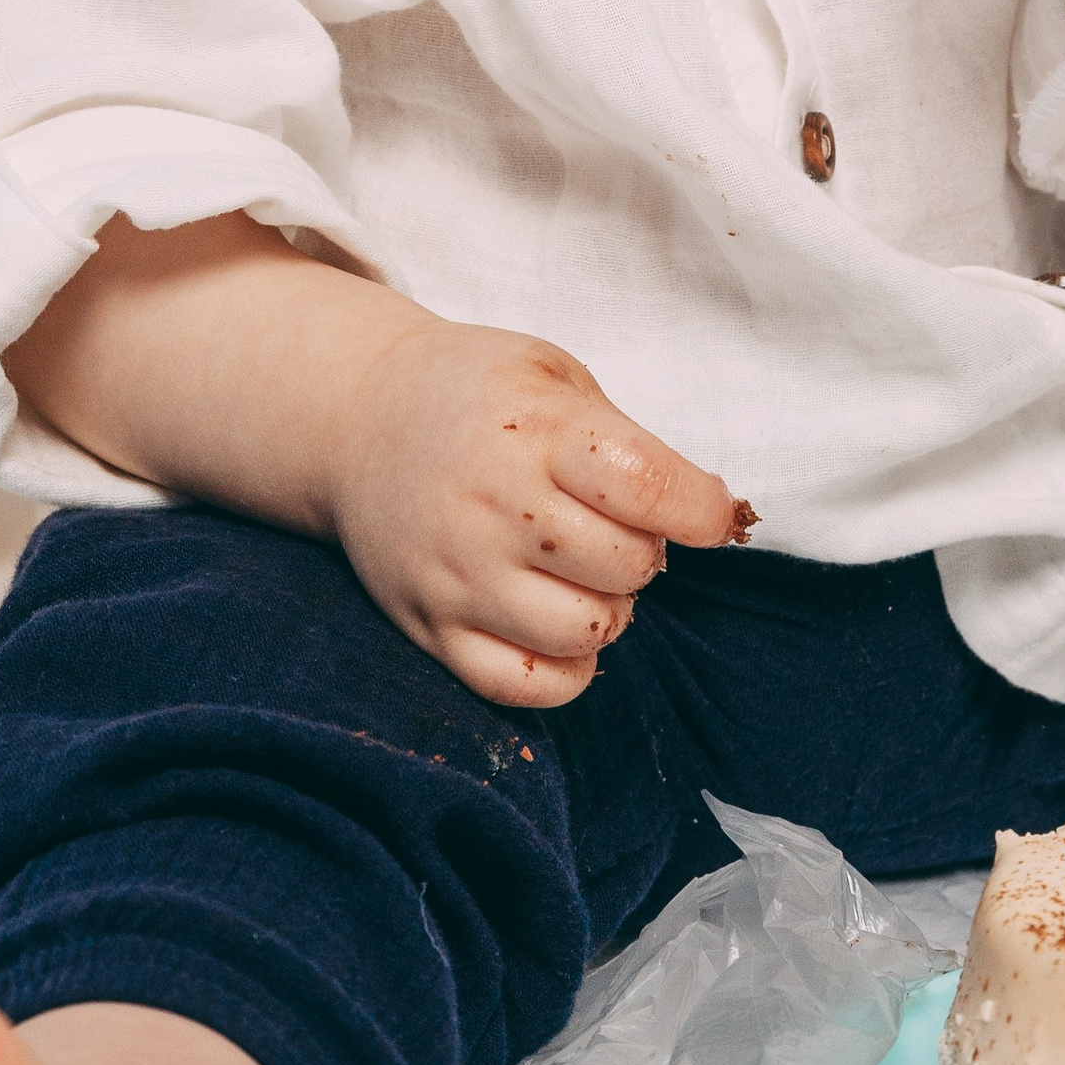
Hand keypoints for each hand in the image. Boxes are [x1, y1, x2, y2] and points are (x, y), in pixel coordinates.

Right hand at [328, 320, 741, 707]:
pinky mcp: (430, 627)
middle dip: (646, 551)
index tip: (709, 512)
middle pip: (627, 566)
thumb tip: (707, 514)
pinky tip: (561, 626)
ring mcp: (458, 575)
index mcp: (535, 433)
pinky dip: (566, 669)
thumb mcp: (554, 377)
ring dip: (611, 608)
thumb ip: (629, 441)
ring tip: (585, 572)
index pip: (648, 488)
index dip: (701, 510)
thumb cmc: (474, 395)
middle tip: (616, 525)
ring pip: (584, 632)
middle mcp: (493, 508)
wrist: (355, 420)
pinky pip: (524, 687)